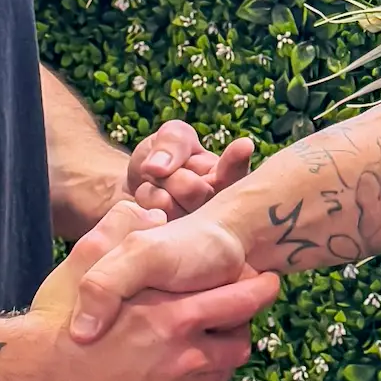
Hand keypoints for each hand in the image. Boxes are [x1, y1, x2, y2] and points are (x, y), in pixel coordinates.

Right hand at [21, 202, 278, 380]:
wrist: (32, 374)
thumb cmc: (56, 316)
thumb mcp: (86, 261)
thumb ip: (118, 231)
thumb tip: (145, 211)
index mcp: (173, 318)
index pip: (240, 303)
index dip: (260, 290)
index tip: (269, 280)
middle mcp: (179, 357)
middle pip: (239, 347)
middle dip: (242, 330)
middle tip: (235, 314)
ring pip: (218, 375)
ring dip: (220, 358)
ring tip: (210, 338)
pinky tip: (176, 365)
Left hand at [125, 119, 256, 218]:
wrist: (136, 184)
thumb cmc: (163, 160)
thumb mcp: (169, 137)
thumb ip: (172, 142)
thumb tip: (157, 168)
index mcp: (226, 176)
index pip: (235, 169)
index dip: (237, 159)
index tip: (244, 145)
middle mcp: (219, 206)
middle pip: (192, 188)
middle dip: (170, 176)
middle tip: (167, 174)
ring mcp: (197, 229)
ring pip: (168, 203)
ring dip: (154, 188)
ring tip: (160, 188)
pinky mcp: (174, 243)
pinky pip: (152, 216)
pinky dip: (145, 201)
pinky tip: (151, 204)